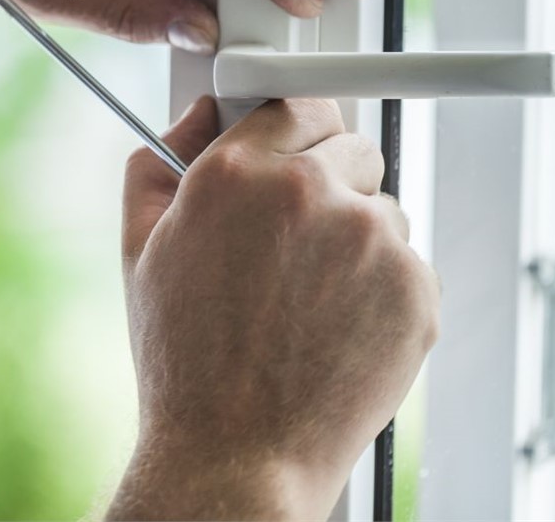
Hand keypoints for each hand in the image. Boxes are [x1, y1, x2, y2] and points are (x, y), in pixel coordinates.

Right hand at [109, 98, 438, 519]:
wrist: (236, 451)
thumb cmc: (184, 357)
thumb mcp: (139, 249)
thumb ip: (158, 163)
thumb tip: (195, 118)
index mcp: (233, 173)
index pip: (293, 102)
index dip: (292, 130)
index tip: (295, 148)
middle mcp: (306, 191)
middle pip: (349, 144)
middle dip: (326, 177)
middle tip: (295, 233)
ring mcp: (369, 239)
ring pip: (381, 206)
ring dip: (355, 234)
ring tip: (307, 295)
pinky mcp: (415, 288)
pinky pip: (408, 262)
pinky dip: (381, 285)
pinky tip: (334, 324)